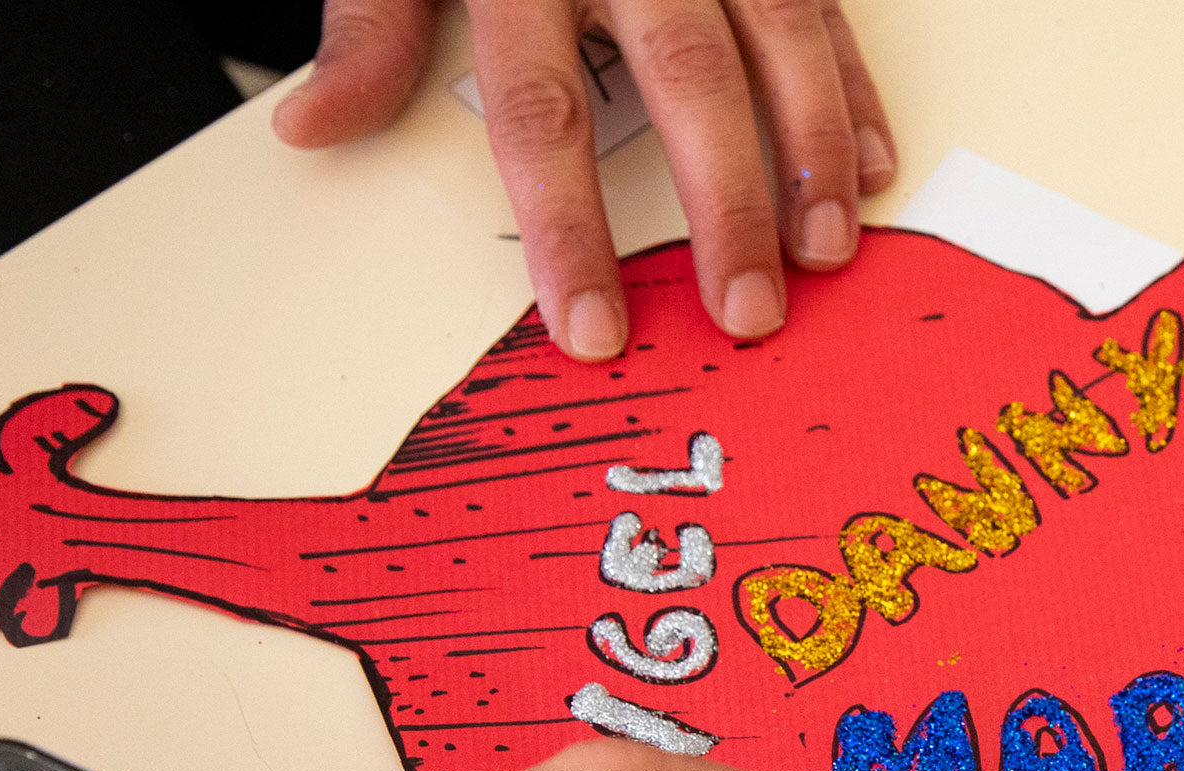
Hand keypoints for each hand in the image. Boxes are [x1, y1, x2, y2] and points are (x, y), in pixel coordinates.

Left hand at [270, 0, 898, 350]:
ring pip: (777, 38)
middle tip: (745, 311)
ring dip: (810, 151)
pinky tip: (871, 170)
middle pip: (684, 80)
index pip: (545, 110)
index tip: (591, 325)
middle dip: (723, 203)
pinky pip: (826, 8)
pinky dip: (852, 90)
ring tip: (821, 251)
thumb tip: (312, 128)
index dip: (568, 226)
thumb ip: (371, 32)